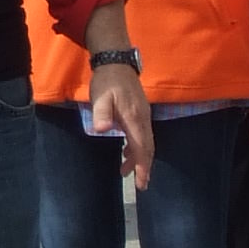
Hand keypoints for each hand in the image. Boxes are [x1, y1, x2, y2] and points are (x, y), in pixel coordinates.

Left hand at [88, 68, 153, 186]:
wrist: (117, 62)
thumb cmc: (107, 81)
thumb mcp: (100, 97)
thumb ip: (101, 113)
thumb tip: (102, 130)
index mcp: (134, 118)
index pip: (142, 148)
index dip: (143, 166)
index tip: (142, 183)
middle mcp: (143, 119)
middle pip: (148, 148)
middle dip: (145, 167)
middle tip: (141, 185)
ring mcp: (143, 115)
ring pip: (145, 142)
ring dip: (139, 158)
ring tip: (128, 172)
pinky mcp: (140, 112)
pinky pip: (142, 135)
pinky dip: (136, 147)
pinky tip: (126, 152)